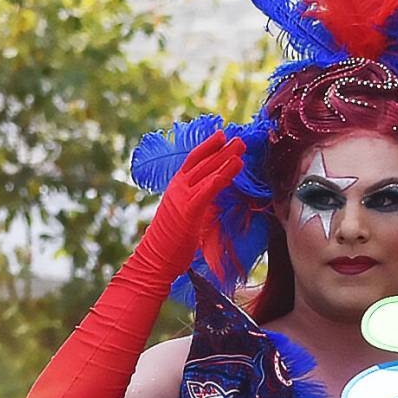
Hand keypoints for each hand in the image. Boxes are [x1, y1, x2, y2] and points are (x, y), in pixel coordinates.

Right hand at [135, 130, 244, 282]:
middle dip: (221, 148)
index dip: (208, 148)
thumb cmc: (172, 245)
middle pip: (202, 162)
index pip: (193, 161)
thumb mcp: (188, 218)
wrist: (156, 259)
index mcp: (176, 188)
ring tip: (241, 146)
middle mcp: (178, 187)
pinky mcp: (190, 208)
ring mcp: (183, 196)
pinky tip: (236, 165)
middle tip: (239, 138)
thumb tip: (216, 200)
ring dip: (226, 156)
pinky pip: (210, 187)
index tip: (221, 137)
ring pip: (207, 170)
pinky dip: (224, 174)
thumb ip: (200, 205)